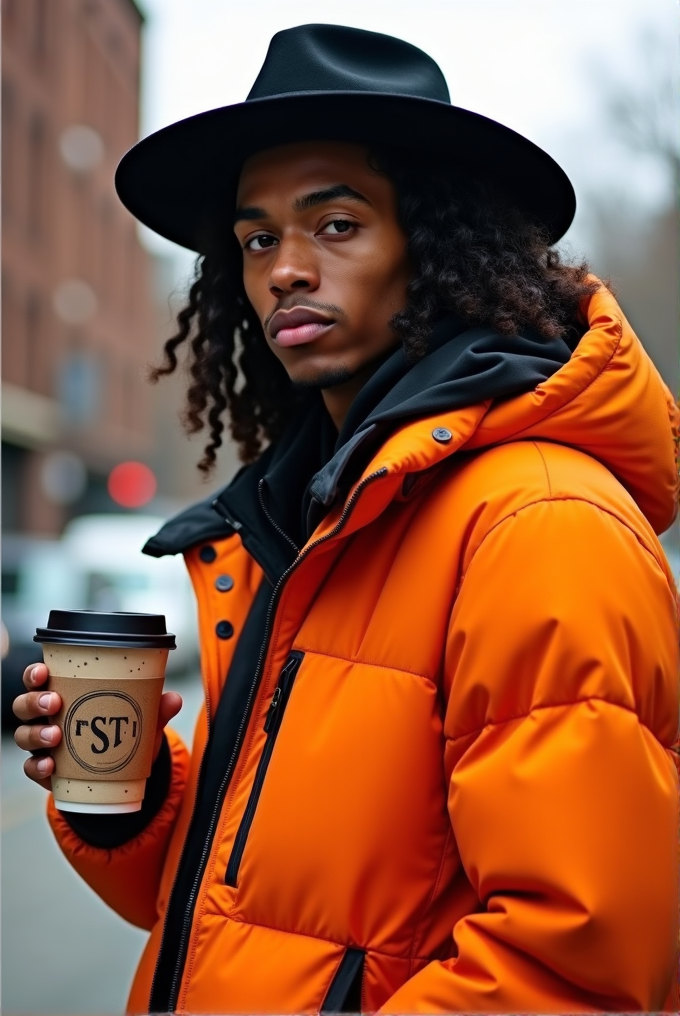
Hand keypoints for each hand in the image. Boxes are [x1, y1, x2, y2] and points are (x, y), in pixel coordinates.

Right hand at [13, 662, 182, 791]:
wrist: (120, 772)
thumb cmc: (121, 732)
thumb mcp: (139, 719)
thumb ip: (155, 708)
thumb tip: (173, 698)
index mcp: (63, 692)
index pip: (38, 678)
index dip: (34, 673)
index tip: (44, 672)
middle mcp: (46, 716)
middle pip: (24, 704)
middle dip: (34, 701)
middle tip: (54, 703)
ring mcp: (42, 744)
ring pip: (23, 735)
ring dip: (36, 733)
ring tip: (56, 736)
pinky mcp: (45, 770)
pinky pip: (31, 767)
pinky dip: (37, 766)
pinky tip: (50, 766)